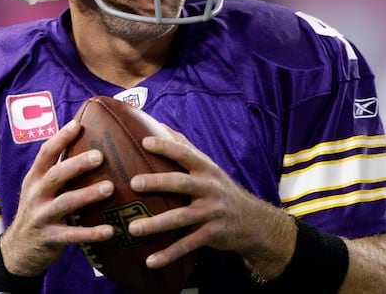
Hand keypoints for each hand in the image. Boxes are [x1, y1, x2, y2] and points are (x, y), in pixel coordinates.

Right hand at [0, 120, 115, 276]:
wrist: (18, 249)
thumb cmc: (38, 211)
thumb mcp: (39, 189)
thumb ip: (56, 171)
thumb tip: (84, 143)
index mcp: (34, 179)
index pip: (45, 154)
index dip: (60, 138)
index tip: (77, 124)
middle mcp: (35, 195)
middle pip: (56, 175)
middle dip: (77, 164)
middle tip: (100, 156)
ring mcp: (42, 216)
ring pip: (65, 202)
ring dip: (88, 194)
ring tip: (110, 188)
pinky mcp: (50, 238)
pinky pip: (73, 235)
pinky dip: (92, 233)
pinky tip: (111, 230)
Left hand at [126, 131, 294, 277]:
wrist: (252, 221)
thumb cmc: (219, 188)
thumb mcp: (208, 166)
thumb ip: (185, 147)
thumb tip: (158, 125)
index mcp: (206, 169)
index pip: (185, 154)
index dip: (166, 146)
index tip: (145, 141)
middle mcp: (209, 188)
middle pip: (181, 183)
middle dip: (158, 182)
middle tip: (134, 182)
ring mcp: (211, 212)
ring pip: (181, 218)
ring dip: (156, 224)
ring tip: (133, 228)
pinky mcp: (212, 234)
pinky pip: (187, 245)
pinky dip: (168, 254)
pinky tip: (149, 261)